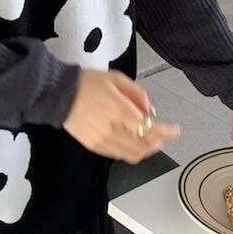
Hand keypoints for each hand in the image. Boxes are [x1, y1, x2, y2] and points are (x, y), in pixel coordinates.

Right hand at [62, 68, 180, 164]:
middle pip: (145, 147)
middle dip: (159, 142)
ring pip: (133, 154)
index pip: (150, 129)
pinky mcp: (93, 146)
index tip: (175, 130)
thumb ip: (137, 94)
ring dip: (146, 149)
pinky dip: (131, 150)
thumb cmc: (87, 82)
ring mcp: (102, 141)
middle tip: (165, 134)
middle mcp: (112, 129)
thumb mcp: (116, 78)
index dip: (167, 132)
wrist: (57, 94)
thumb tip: (150, 112)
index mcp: (119, 109)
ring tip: (150, 139)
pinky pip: (118, 155)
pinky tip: (132, 140)